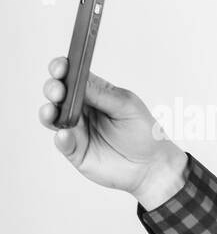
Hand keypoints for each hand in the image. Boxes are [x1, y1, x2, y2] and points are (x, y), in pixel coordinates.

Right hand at [38, 57, 186, 206]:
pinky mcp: (74, 150)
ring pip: (52, 117)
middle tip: (58, 91)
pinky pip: (62, 142)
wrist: (152, 166)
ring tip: (52, 112)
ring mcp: (75, 129)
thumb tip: (79, 81)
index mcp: (94, 92)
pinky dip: (61, 138)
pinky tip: (65, 135)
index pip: (72, 75)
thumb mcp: (128, 107)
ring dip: (48, 112)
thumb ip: (103, 95)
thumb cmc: (144, 133)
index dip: (62, 69)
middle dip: (53, 89)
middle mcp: (81, 109)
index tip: (61, 68)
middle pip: (57, 94)